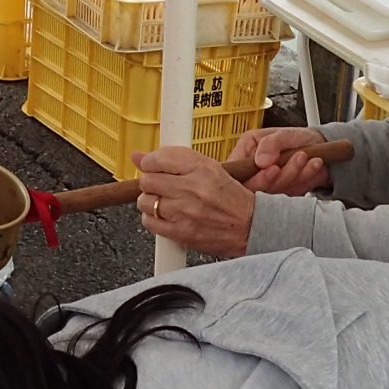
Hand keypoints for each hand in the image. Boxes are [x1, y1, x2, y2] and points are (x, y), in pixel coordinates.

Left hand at [132, 148, 254, 257]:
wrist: (250, 226)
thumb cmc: (232, 198)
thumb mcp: (210, 168)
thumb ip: (174, 159)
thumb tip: (137, 156)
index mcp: (202, 168)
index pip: (159, 158)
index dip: (150, 162)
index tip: (151, 165)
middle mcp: (193, 188)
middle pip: (148, 180)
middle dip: (151, 182)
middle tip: (161, 186)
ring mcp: (185, 211)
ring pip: (145, 201)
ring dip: (151, 201)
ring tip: (166, 202)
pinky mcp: (181, 232)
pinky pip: (150, 222)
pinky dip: (153, 218)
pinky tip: (166, 216)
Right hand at [231, 125, 332, 195]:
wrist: (320, 147)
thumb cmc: (298, 137)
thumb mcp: (284, 134)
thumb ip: (271, 143)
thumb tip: (260, 161)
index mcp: (245, 152)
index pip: (236, 173)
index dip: (252, 177)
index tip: (272, 169)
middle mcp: (253, 171)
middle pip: (254, 188)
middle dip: (278, 177)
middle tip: (295, 160)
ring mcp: (267, 184)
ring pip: (274, 193)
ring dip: (293, 175)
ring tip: (304, 157)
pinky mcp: (281, 194)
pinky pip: (289, 195)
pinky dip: (303, 181)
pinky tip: (312, 166)